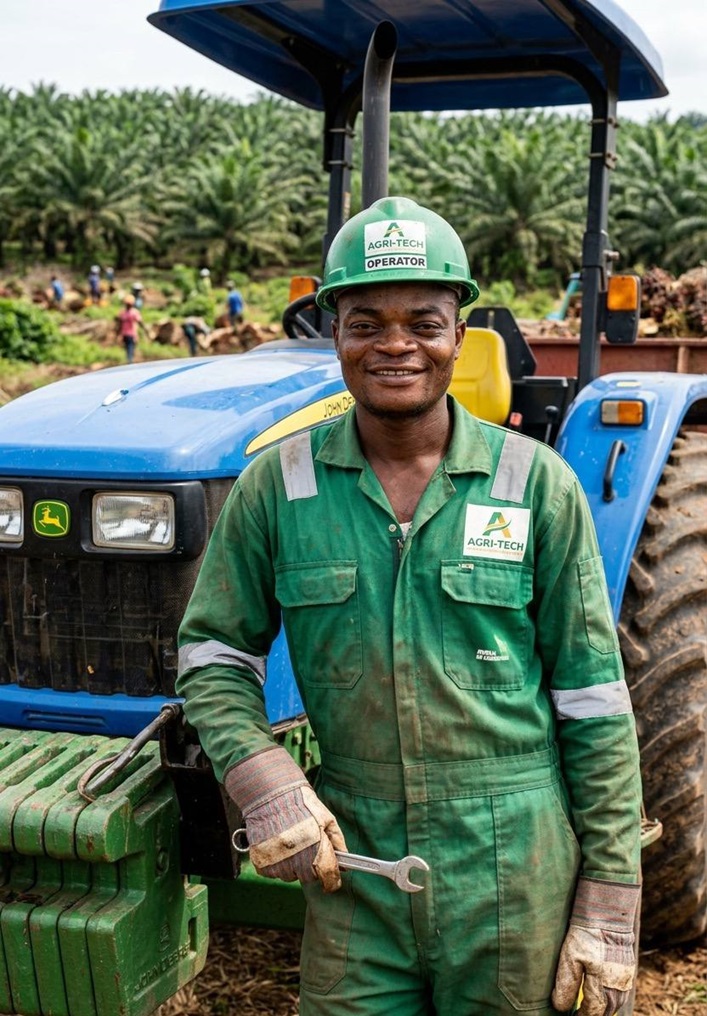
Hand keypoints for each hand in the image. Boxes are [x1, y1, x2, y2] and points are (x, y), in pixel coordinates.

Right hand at [224, 745, 346, 891]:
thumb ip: (337, 842)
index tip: (332, 882)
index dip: (332, 882)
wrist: (270, 794)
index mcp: (316, 847)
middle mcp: (296, 859)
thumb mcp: (326, 818)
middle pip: (308, 878)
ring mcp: (277, 862)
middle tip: (306, 846)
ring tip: (290, 841)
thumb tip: (345, 865)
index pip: (328, 877)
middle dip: (310, 866)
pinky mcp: (261, 862)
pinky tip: (277, 844)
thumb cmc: (301, 804)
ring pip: (289, 876)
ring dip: (292, 865)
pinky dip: (276, 863)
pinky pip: (272, 872)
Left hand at [552, 878, 639, 1015]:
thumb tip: (560, 1007)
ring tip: (591, 1008)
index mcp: (602, 983)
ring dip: (604, 1008)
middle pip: (607, 1010)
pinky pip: (622, 991)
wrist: (607, 912)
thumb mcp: (570, 957)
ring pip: (617, 1003)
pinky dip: (613, 997)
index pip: (593, 1011)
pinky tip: (604, 994)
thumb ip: (566, 983)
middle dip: (594, 1015)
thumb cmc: (586, 934)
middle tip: (581, 1013)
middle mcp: (617, 984)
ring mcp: (625, 977)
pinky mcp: (629, 968)